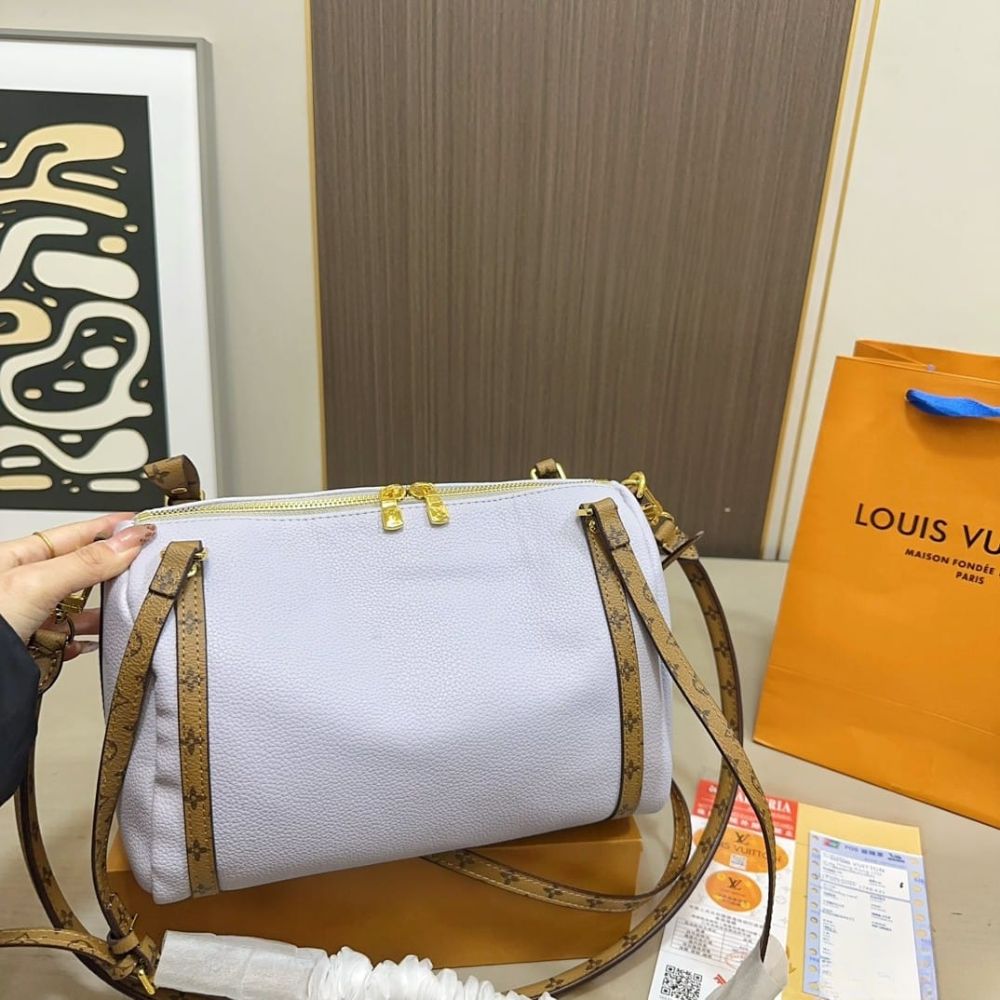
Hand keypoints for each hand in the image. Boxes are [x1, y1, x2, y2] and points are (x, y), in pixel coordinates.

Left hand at [0, 514, 156, 657]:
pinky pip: (64, 639)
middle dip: (111, 571)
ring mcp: (25, 616)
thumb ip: (85, 563)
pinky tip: (89, 643)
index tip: (144, 525)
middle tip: (143, 569)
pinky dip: (80, 641)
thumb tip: (128, 541)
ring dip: (97, 612)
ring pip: (74, 608)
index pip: (75, 533)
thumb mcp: (36, 584)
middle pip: (79, 570)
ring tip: (121, 612)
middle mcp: (21, 584)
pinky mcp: (29, 647)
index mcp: (17, 557)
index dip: (110, 527)